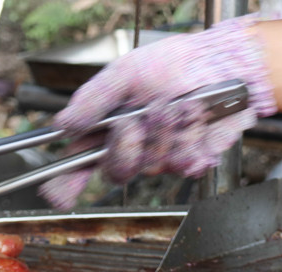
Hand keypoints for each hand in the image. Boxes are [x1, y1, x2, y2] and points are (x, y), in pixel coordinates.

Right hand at [39, 16, 277, 208]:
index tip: (57, 195)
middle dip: (127, 145)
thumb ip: (94, 98)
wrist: (224, 67)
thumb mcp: (127, 72)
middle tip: (136, 120)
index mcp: (107, 128)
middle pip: (115, 170)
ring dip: (166, 133)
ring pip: (152, 165)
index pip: (79, 162)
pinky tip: (196, 122)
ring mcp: (160, 159)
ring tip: (178, 107)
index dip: (66, 183)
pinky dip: (190, 140)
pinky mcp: (189, 163)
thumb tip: (62, 124)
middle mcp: (131, 148)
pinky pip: (182, 164)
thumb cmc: (175, 64)